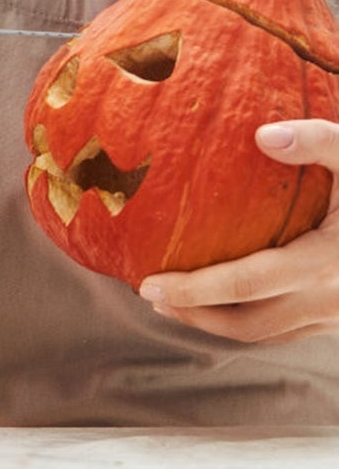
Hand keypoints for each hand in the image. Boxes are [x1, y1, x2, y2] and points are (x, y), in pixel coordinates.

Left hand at [137, 119, 338, 341]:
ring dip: (219, 323)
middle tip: (148, 295)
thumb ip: (318, 141)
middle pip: (248, 324)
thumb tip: (261, 135)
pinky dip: (253, 319)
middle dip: (194, 314)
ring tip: (176, 302)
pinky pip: (291, 329)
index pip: (245, 285)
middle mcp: (333, 300)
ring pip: (270, 333)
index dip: (194, 291)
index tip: (148, 285)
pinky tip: (228, 298)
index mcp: (327, 264)